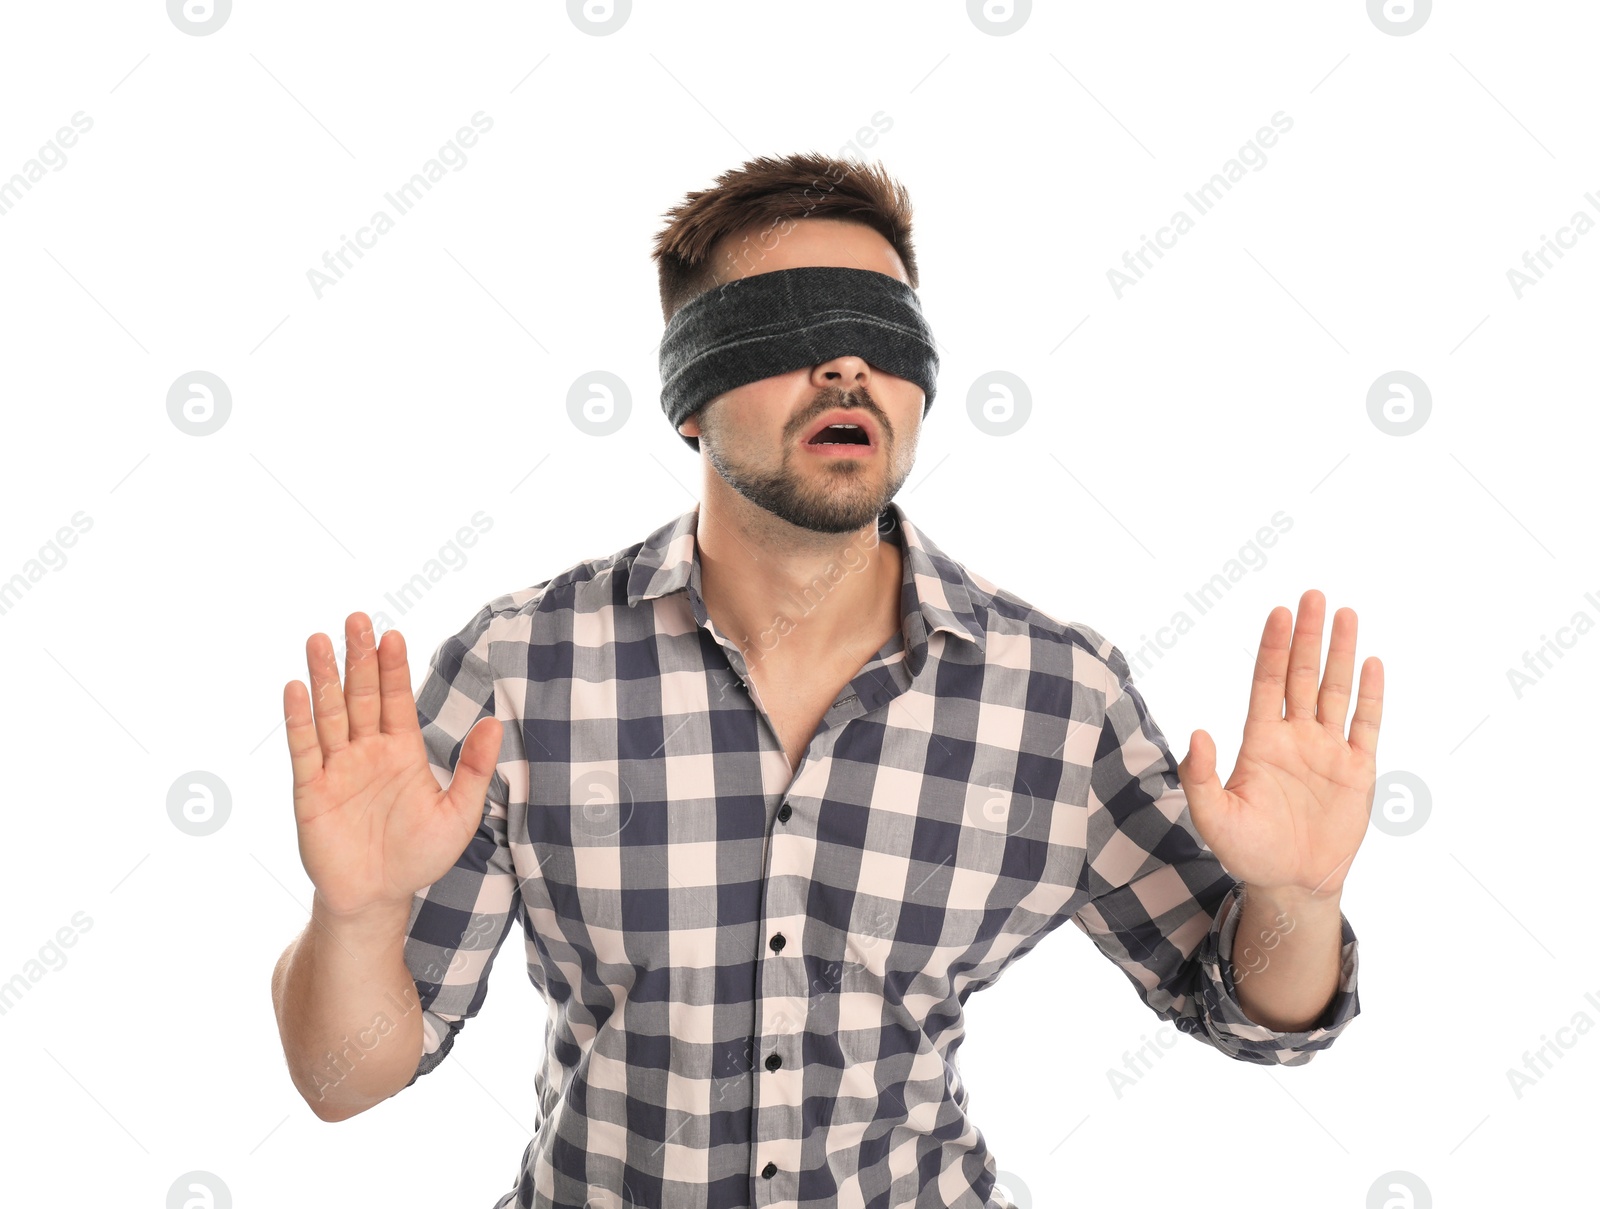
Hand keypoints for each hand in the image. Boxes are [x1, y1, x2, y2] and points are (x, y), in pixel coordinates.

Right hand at [283, 612, 503, 919]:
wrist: (378, 897)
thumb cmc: (420, 855)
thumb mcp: (459, 814)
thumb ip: (476, 769)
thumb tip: (496, 724)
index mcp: (402, 751)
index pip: (395, 699)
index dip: (392, 668)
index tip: (392, 634)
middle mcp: (367, 751)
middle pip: (360, 695)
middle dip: (358, 658)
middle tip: (356, 618)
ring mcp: (337, 768)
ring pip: (329, 714)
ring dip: (325, 677)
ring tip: (320, 639)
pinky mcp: (311, 791)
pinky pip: (304, 750)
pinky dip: (299, 720)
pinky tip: (297, 688)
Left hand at [1176, 590, 1383, 899]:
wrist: (1291, 884)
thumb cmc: (1247, 851)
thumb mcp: (1213, 816)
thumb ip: (1201, 775)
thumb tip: (1197, 732)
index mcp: (1261, 741)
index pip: (1268, 682)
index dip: (1273, 647)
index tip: (1279, 611)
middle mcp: (1296, 737)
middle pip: (1302, 675)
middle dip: (1308, 636)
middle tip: (1313, 594)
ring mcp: (1328, 751)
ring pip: (1335, 690)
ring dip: (1340, 653)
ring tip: (1345, 613)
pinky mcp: (1357, 771)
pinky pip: (1366, 725)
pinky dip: (1370, 694)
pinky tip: (1372, 663)